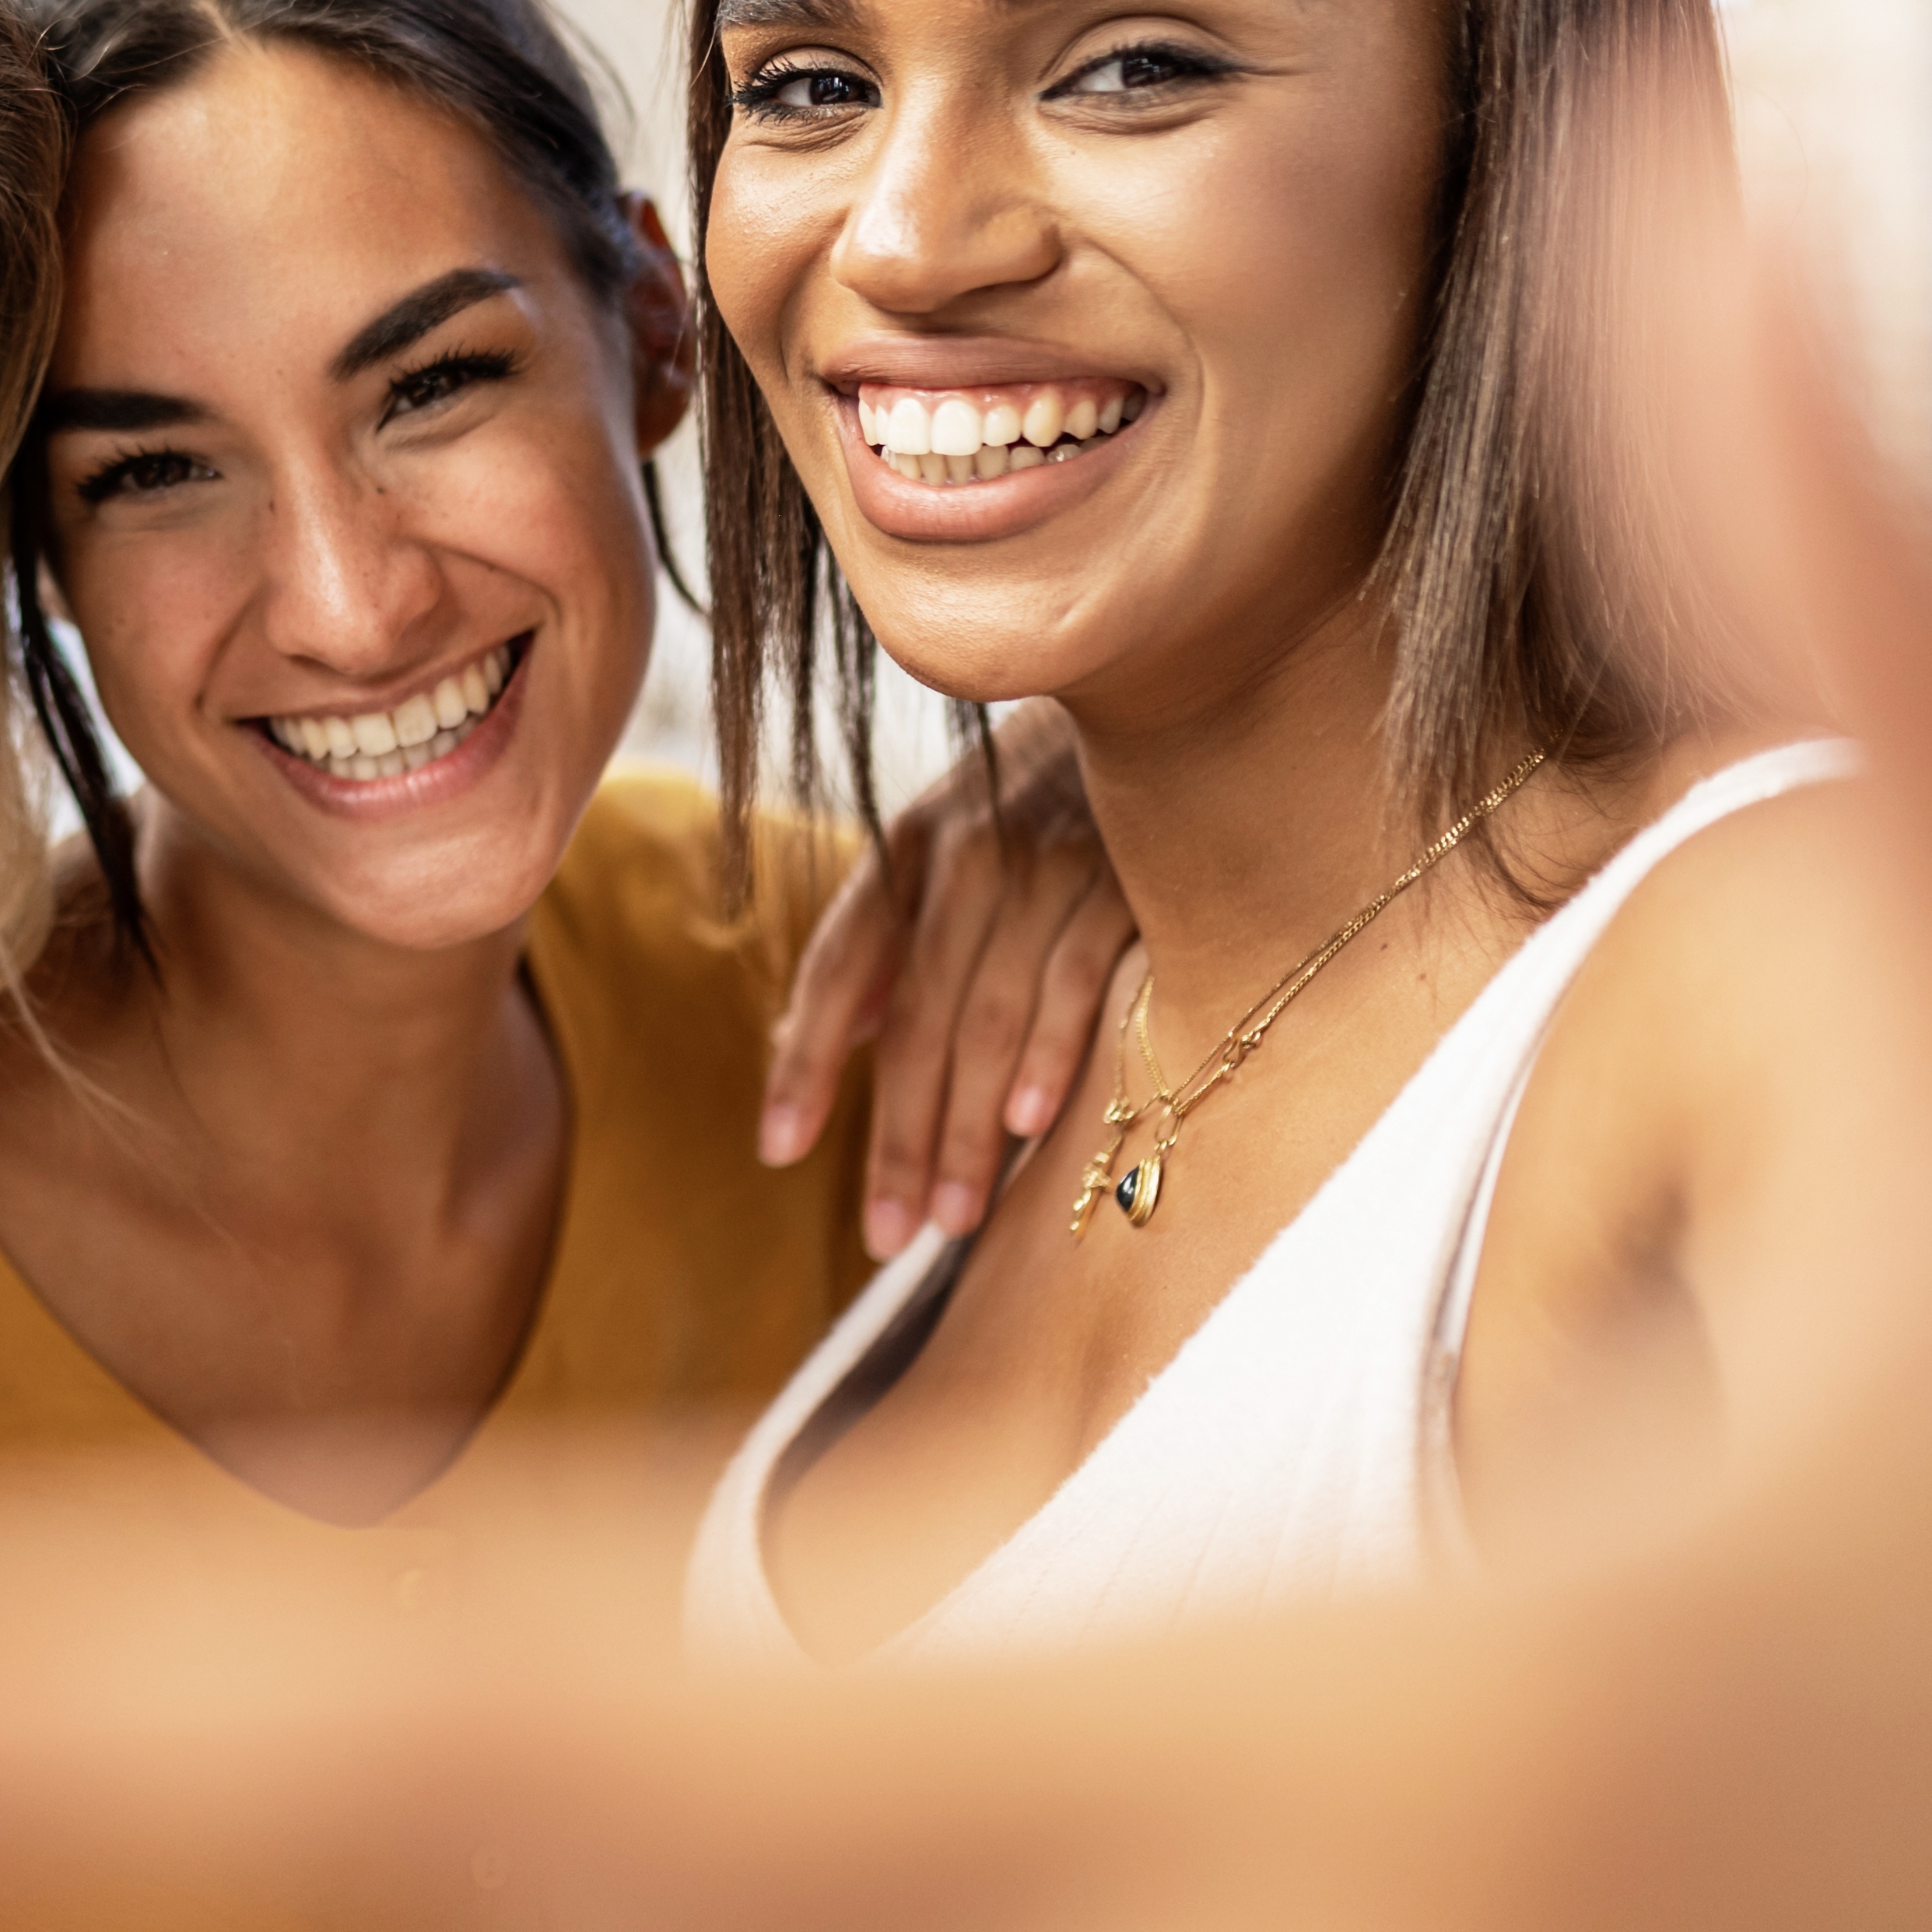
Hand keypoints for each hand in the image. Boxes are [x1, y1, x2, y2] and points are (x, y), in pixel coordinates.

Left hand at [760, 705, 1136, 1259]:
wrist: (1155, 697)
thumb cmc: (1032, 805)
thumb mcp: (943, 855)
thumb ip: (883, 950)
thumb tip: (819, 1055)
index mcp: (907, 853)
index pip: (839, 968)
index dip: (802, 1060)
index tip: (776, 1150)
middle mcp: (966, 856)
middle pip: (914, 1017)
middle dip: (897, 1134)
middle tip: (884, 1234)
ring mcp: (1047, 865)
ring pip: (986, 1014)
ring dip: (964, 1124)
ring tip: (947, 1218)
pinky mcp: (1128, 879)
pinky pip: (1077, 978)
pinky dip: (1050, 1052)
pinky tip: (1025, 1125)